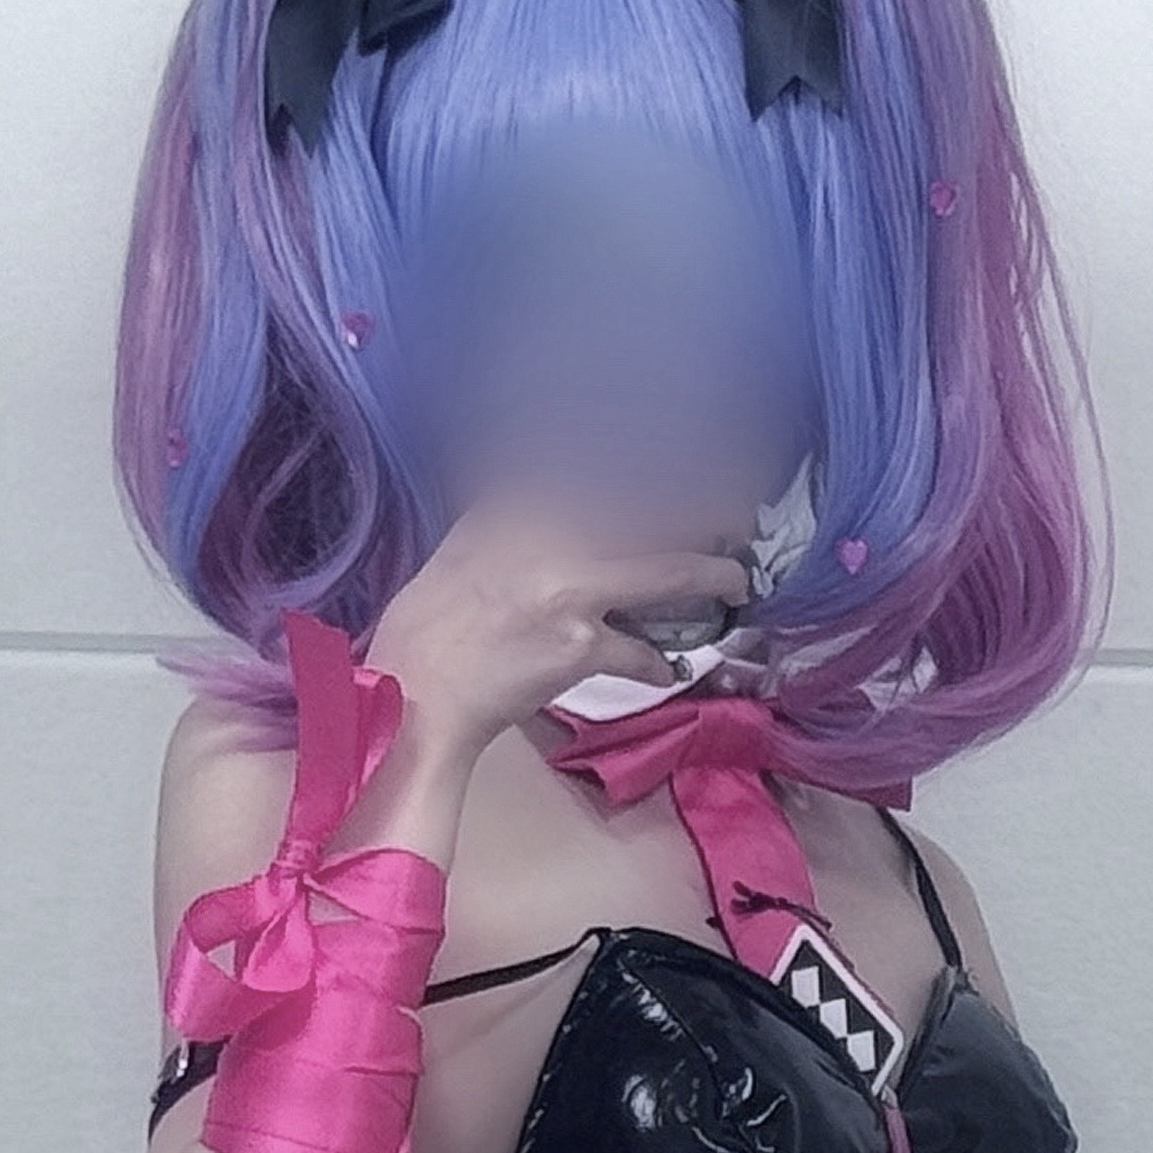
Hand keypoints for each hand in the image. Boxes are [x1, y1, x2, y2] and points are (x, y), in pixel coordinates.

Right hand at [362, 502, 753, 765]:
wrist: (415, 689)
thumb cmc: (436, 621)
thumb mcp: (474, 543)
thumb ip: (523, 514)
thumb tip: (572, 497)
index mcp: (517, 501)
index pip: (607, 465)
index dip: (662, 463)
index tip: (696, 471)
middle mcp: (547, 530)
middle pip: (654, 510)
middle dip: (707, 514)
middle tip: (737, 520)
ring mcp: (569, 586)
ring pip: (669, 572)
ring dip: (714, 577)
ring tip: (735, 583)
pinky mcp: (581, 644)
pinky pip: (641, 653)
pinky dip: (655, 665)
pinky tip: (663, 671)